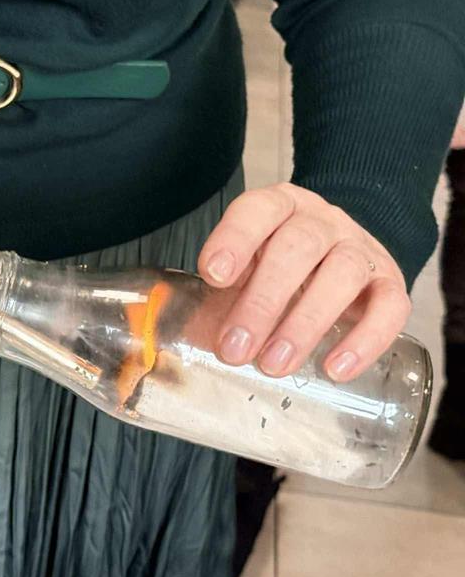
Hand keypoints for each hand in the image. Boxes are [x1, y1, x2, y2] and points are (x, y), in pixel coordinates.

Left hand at [197, 183, 410, 381]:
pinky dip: (365, 340)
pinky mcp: (391, 283)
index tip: (214, 276)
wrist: (342, 250)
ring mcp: (361, 249)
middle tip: (235, 348)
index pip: (258, 210)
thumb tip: (185, 337)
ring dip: (306, 323)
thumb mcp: (248, 263)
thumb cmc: (279, 263)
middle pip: (297, 248)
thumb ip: (223, 288)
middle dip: (262, 301)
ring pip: (342, 275)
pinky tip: (335, 368)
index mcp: (279, 208)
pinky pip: (390, 307)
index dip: (235, 239)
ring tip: (274, 364)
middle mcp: (322, 222)